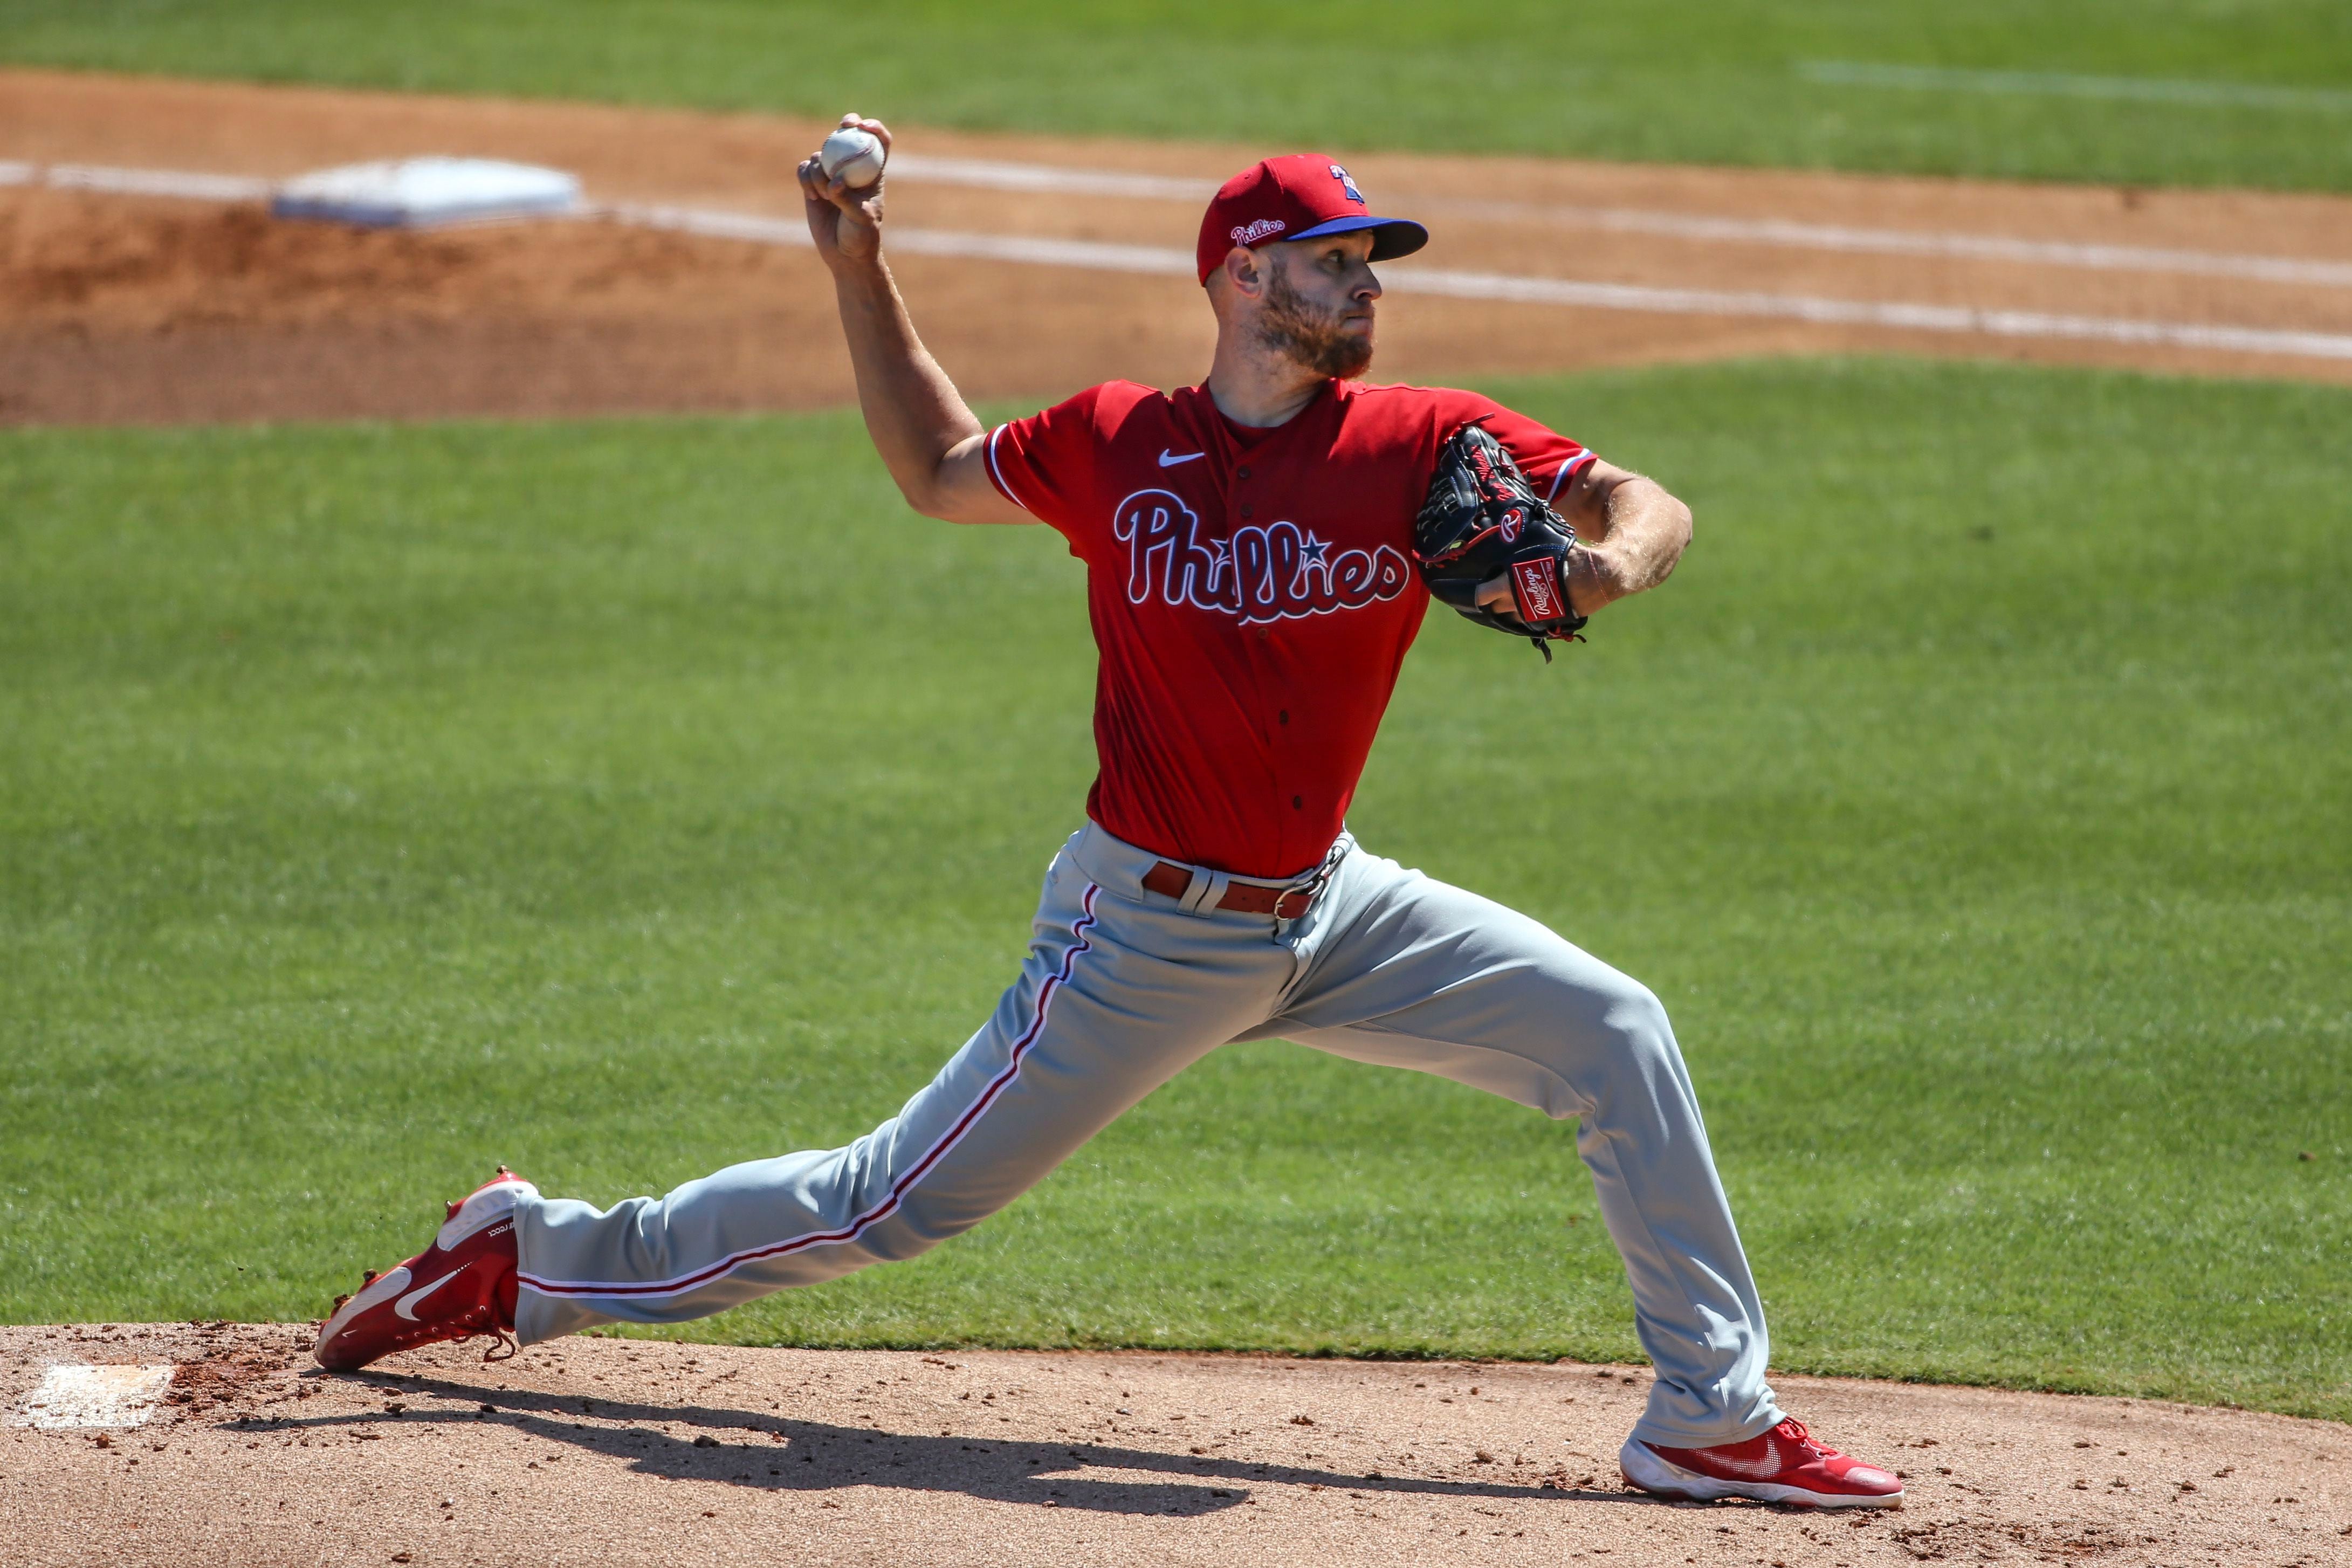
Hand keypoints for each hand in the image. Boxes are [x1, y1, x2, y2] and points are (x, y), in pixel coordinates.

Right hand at [798, 112, 890, 270]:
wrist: (844, 255)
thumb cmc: (861, 237)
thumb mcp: (861, 219)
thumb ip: (848, 199)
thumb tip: (835, 181)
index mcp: (873, 173)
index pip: (878, 143)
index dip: (874, 129)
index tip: (865, 126)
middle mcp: (852, 169)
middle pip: (848, 136)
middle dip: (847, 124)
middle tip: (844, 126)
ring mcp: (831, 174)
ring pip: (821, 155)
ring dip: (819, 171)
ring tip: (825, 197)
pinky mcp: (813, 184)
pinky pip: (805, 169)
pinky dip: (806, 179)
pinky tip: (813, 196)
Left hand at [1474, 547, 1613, 622]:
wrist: (1596, 578)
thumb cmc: (1568, 557)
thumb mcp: (1542, 542)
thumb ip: (1524, 539)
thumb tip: (1512, 521)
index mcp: (1510, 584)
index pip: (1481, 595)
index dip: (1478, 592)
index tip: (1478, 586)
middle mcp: (1517, 603)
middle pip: (1493, 608)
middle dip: (1492, 601)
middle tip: (1495, 589)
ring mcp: (1531, 616)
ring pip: (1510, 616)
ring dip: (1509, 608)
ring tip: (1514, 596)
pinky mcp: (1545, 622)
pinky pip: (1527, 621)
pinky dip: (1525, 614)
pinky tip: (1530, 603)